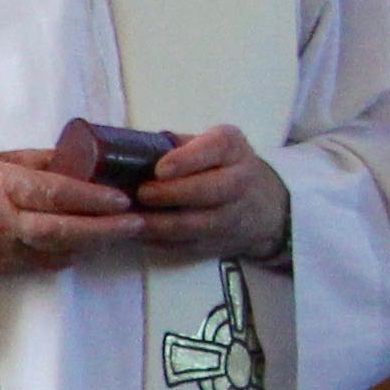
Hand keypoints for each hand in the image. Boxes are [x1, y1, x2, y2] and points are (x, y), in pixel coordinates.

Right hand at [0, 150, 141, 276]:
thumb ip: (30, 161)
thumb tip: (73, 158)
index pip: (55, 194)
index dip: (92, 198)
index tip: (121, 198)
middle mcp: (3, 220)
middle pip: (63, 229)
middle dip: (104, 228)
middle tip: (136, 223)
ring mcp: (0, 248)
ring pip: (56, 250)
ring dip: (92, 244)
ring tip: (123, 235)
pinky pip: (40, 264)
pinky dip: (68, 256)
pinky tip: (87, 248)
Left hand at [133, 124, 293, 262]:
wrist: (262, 205)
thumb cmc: (220, 165)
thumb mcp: (208, 143)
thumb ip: (174, 145)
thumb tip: (127, 153)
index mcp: (232, 148)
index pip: (215, 149)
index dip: (187, 160)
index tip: (160, 169)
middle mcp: (239, 180)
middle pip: (209, 190)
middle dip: (172, 194)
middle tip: (142, 194)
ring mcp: (231, 216)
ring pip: (196, 224)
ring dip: (161, 224)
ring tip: (133, 219)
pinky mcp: (218, 243)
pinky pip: (186, 246)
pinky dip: (159, 242)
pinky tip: (138, 234)